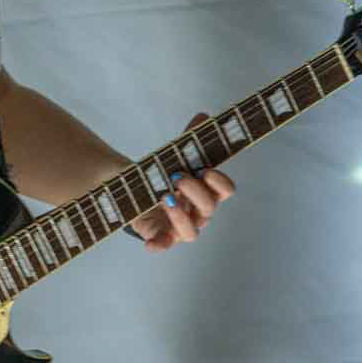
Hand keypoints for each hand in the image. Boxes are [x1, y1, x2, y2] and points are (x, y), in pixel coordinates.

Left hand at [128, 113, 235, 250]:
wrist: (135, 190)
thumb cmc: (163, 175)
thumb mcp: (175, 156)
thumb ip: (190, 140)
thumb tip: (203, 116)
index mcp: (207, 191)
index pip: (225, 191)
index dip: (219, 182)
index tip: (205, 169)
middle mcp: (198, 213)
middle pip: (209, 208)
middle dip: (195, 191)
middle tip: (176, 176)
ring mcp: (180, 227)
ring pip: (192, 232)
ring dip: (181, 216)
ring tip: (164, 197)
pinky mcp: (160, 236)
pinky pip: (163, 246)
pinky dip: (159, 246)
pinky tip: (150, 244)